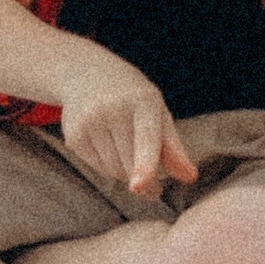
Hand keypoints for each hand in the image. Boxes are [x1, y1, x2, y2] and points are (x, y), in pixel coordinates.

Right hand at [55, 49, 199, 203]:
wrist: (87, 73)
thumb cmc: (133, 99)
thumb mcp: (157, 113)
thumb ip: (174, 148)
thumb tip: (190, 177)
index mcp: (144, 101)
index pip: (146, 137)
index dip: (145, 164)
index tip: (139, 185)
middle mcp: (114, 108)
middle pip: (131, 164)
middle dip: (144, 182)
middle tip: (155, 189)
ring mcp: (90, 120)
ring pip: (114, 170)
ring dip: (125, 172)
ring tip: (125, 146)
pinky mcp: (74, 134)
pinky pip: (98, 168)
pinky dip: (108, 166)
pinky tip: (107, 144)